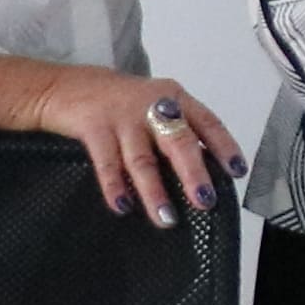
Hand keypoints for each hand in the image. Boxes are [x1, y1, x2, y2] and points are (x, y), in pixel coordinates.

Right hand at [0, 57, 247, 225]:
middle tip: (204, 201)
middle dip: (192, 174)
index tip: (237, 172)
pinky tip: (123, 207)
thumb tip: (206, 173)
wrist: (67, 86)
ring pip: (142, 159)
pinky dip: (115, 187)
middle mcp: (152, 105)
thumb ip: (178, 131)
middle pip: (177, 142)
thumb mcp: (155, 106)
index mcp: (175, 98)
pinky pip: (107, 163)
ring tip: (167, 218)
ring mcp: (122, 117)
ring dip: (155, 191)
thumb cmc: (121, 104)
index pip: (207, 122)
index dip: (224, 146)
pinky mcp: (94, 128)